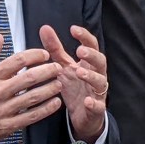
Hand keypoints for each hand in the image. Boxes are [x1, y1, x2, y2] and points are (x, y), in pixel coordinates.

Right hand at [0, 34, 62, 143]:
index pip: (17, 61)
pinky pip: (30, 116)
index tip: (44, 54)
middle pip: (29, 78)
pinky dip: (45, 110)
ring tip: (59, 83)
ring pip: (32, 97)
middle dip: (47, 70)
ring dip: (49, 89)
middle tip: (57, 67)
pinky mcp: (7, 125)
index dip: (34, 55)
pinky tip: (54, 104)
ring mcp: (4, 109)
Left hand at [39, 24, 106, 143]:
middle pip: (100, 61)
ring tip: (79, 72)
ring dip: (91, 76)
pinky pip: (98, 105)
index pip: (91, 45)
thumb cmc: (75, 87)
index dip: (84, 36)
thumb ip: (55, 48)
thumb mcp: (63, 66)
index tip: (73, 29)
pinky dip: (94, 103)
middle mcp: (97, 74)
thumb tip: (44, 28)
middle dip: (92, 55)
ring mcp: (98, 92)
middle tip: (80, 51)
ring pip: (100, 82)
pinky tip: (87, 101)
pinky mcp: (97, 108)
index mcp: (89, 63)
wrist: (82, 115)